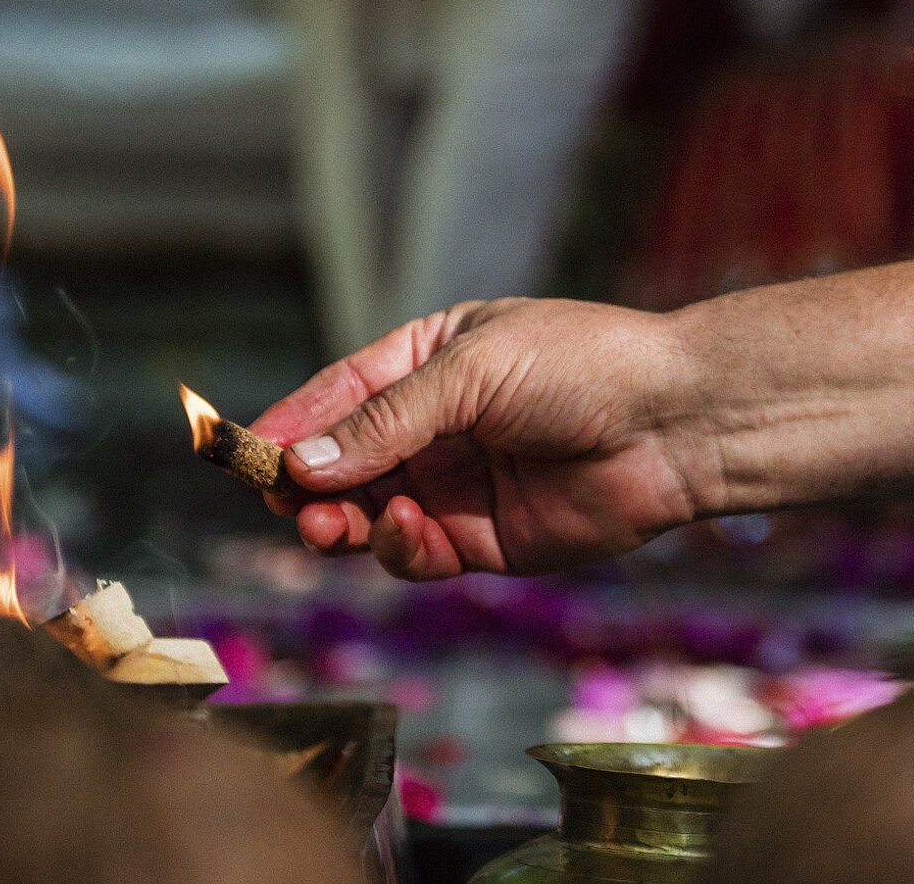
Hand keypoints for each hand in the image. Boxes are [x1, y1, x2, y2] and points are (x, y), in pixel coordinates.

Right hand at [248, 299, 710, 579]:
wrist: (676, 422)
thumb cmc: (582, 366)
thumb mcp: (472, 372)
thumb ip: (385, 422)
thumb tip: (301, 463)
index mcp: (427, 360)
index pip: (336, 396)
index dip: (287, 426)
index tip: (237, 454)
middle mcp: (435, 425)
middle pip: (341, 465)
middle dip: (308, 486)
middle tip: (287, 502)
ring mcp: (456, 484)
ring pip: (369, 516)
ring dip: (342, 522)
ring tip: (333, 522)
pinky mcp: (483, 541)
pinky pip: (417, 554)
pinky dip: (400, 548)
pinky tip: (411, 529)